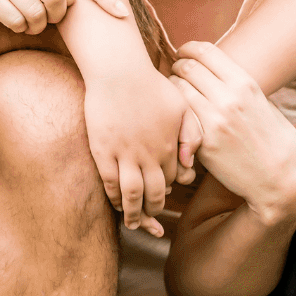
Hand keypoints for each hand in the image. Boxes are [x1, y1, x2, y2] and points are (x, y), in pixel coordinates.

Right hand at [83, 63, 199, 236]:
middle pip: (155, 194)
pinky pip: (109, 183)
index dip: (170, 191)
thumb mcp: (182, 106)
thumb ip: (191, 135)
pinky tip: (116, 203)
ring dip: (134, 214)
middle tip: (153, 223)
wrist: (119, 71)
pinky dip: (114, 198)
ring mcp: (125, 154)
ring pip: (132, 195)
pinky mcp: (103, 150)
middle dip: (154, 211)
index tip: (166, 197)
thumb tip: (188, 165)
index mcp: (170, 146)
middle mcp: (149, 155)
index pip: (173, 180)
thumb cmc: (151, 84)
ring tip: (134, 224)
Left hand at [167, 42, 295, 224]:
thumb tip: (212, 70)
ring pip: (177, 90)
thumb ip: (237, 86)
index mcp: (245, 83)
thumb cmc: (275, 140)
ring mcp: (215, 120)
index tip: (182, 53)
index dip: (188, 49)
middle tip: (174, 74)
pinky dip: (175, 113)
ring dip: (171, 89)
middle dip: (177, 67)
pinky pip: (179, 117)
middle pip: (187, 67)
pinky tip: (177, 117)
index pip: (205, 51)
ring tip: (174, 95)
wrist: (283, 178)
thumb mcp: (262, 102)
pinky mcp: (204, 143)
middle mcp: (229, 97)